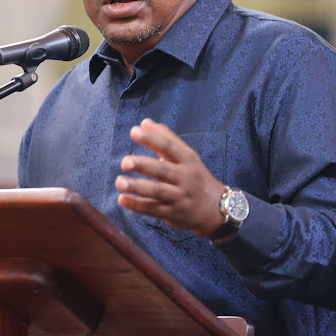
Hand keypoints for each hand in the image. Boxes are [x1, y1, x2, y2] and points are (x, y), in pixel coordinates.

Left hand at [115, 118, 226, 236]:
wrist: (216, 209)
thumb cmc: (196, 177)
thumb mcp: (187, 156)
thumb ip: (166, 139)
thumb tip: (144, 122)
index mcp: (188, 160)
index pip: (169, 146)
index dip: (152, 138)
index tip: (134, 131)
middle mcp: (185, 178)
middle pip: (163, 170)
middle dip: (143, 165)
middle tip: (125, 162)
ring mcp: (180, 197)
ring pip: (158, 191)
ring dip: (137, 187)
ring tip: (119, 182)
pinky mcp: (173, 213)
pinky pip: (153, 209)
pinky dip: (137, 205)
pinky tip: (122, 200)